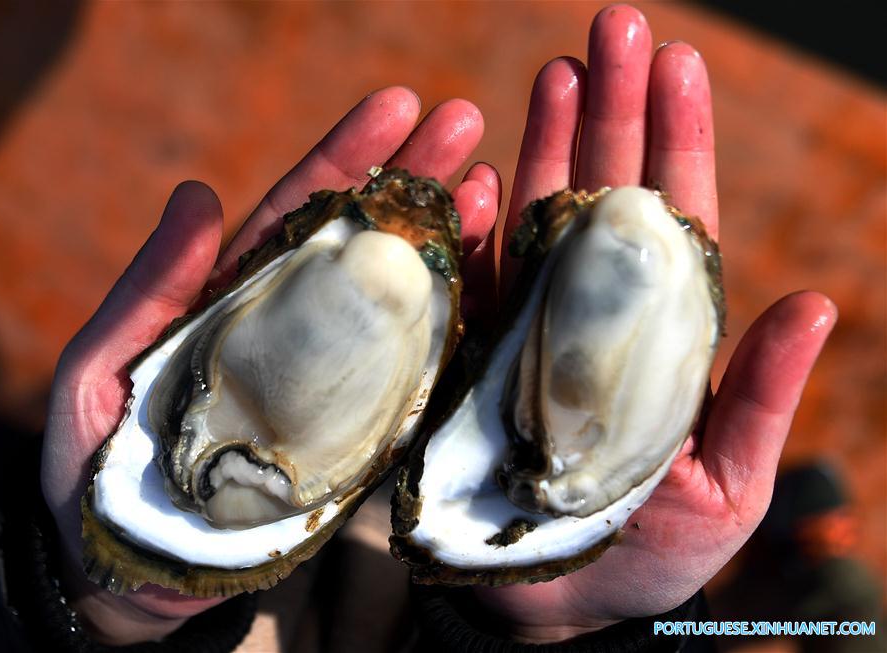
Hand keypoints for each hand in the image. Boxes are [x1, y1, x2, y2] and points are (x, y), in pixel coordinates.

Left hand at [40, 88, 498, 644]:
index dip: (346, 156)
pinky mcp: (363, 434)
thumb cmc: (98, 466)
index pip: (299, 210)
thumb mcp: (103, 367)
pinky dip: (457, 333)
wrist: (132, 570)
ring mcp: (337, 376)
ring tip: (494, 188)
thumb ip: (149, 289)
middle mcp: (298, 325)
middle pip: (363, 239)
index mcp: (236, 295)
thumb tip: (198, 193)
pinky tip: (495, 290)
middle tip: (467, 122)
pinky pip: (416, 377)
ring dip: (448, 242)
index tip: (398, 106)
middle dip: (413, 177)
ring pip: (400, 298)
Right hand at [470, 5, 836, 642]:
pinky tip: (480, 172)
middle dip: (616, 108)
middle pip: (610, 192)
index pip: (678, 215)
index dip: (680, 138)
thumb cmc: (652, 550)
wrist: (558, 603)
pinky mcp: (476, 357)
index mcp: (667, 327)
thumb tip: (820, 303)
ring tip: (559, 72)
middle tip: (614, 25)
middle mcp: (599, 309)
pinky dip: (476, 230)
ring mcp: (533, 324)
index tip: (681, 63)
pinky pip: (474, 284)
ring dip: (549, 143)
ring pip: (543, 217)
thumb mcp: (730, 482)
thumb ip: (761, 394)